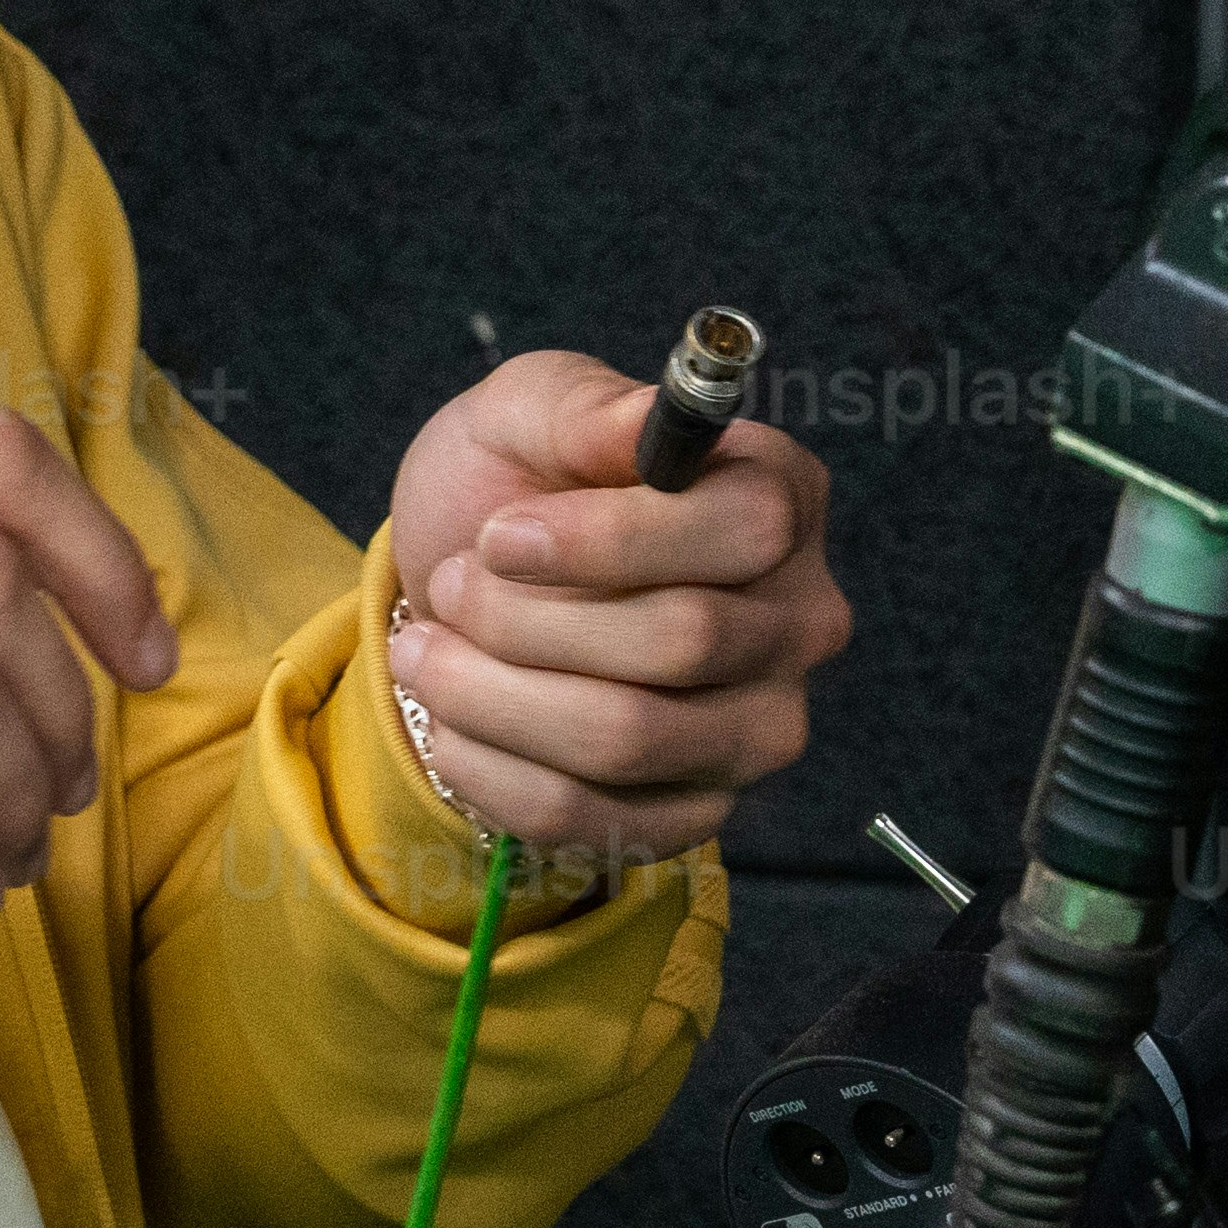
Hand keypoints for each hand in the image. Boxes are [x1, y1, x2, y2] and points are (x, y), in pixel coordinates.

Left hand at [367, 351, 848, 872]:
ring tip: (428, 652)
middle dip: (529, 620)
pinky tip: (452, 725)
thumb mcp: (528, 411)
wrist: (474, 590)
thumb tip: (645, 425)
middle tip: (450, 588)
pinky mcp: (699, 809)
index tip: (499, 535)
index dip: (609, 539)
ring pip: (627, 736)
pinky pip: (591, 817)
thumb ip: (585, 410)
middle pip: (684, 640)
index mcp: (783, 499)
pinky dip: (494, 772)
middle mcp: (800, 620)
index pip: (746, 528)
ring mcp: (760, 727)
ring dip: (493, 696)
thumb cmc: (520, 485)